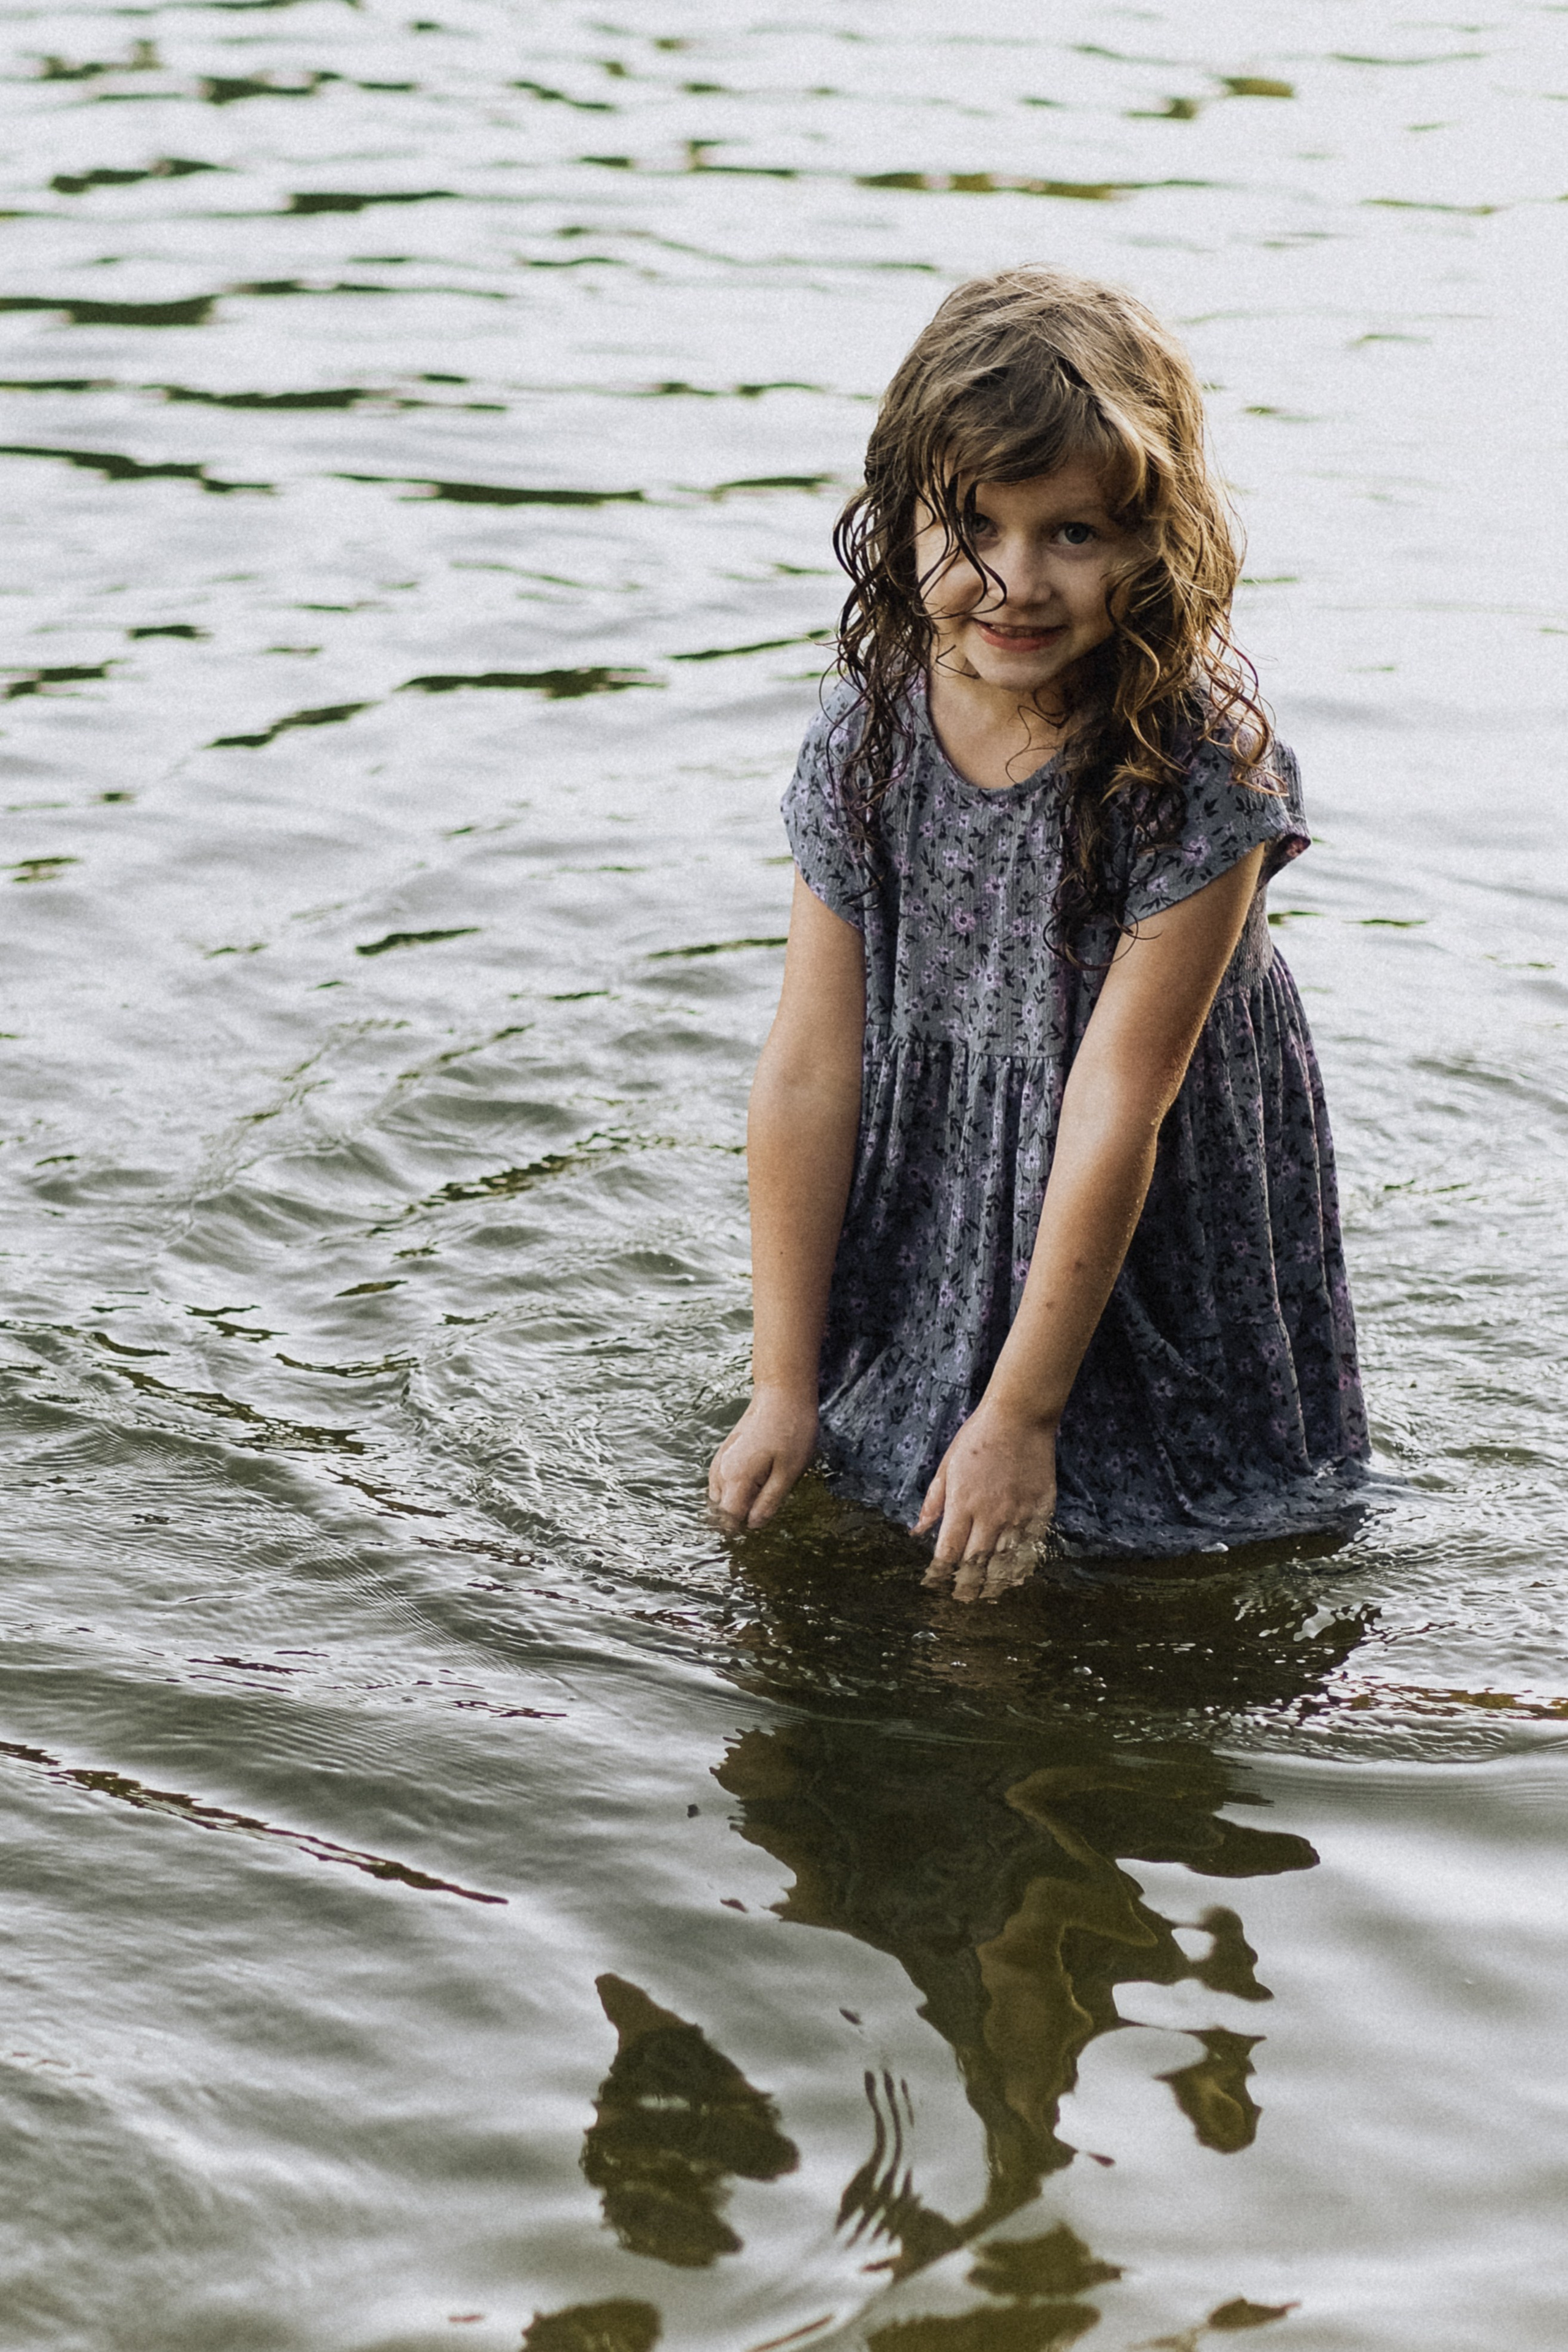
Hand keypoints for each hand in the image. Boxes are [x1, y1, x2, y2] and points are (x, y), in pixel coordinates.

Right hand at [708, 1384, 818, 1530]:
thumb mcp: (789, 1472)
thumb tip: (754, 1525)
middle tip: (767, 1510)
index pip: (729, 1519)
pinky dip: (733, 1492)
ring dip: (735, 1505)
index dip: (746, 1528)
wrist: (782, 1393)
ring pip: (718, 1498)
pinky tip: (755, 1485)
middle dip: (739, 1518)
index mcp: (735, 1477)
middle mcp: (720, 1470)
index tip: (764, 1525)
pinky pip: (721, 1483)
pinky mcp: (725, 1453)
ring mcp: (720, 1460)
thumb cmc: (791, 1430)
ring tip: (763, 1496)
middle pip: (720, 1511)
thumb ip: (769, 1502)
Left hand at [914, 1401, 1056, 1603]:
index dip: (939, 1574)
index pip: (948, 1552)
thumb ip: (934, 1502)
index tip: (933, 1584)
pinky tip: (1017, 1578)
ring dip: (995, 1584)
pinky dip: (1023, 1566)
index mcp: (962, 1504)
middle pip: (976, 1564)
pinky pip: (1032, 1547)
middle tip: (961, 1600)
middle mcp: (990, 1515)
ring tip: (987, 1596)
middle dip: (966, 1588)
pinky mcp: (1040, 1511)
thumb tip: (917, 1531)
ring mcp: (1017, 1515)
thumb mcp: (947, 1466)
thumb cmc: (977, 1438)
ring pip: (1006, 1562)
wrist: (1019, 1418)